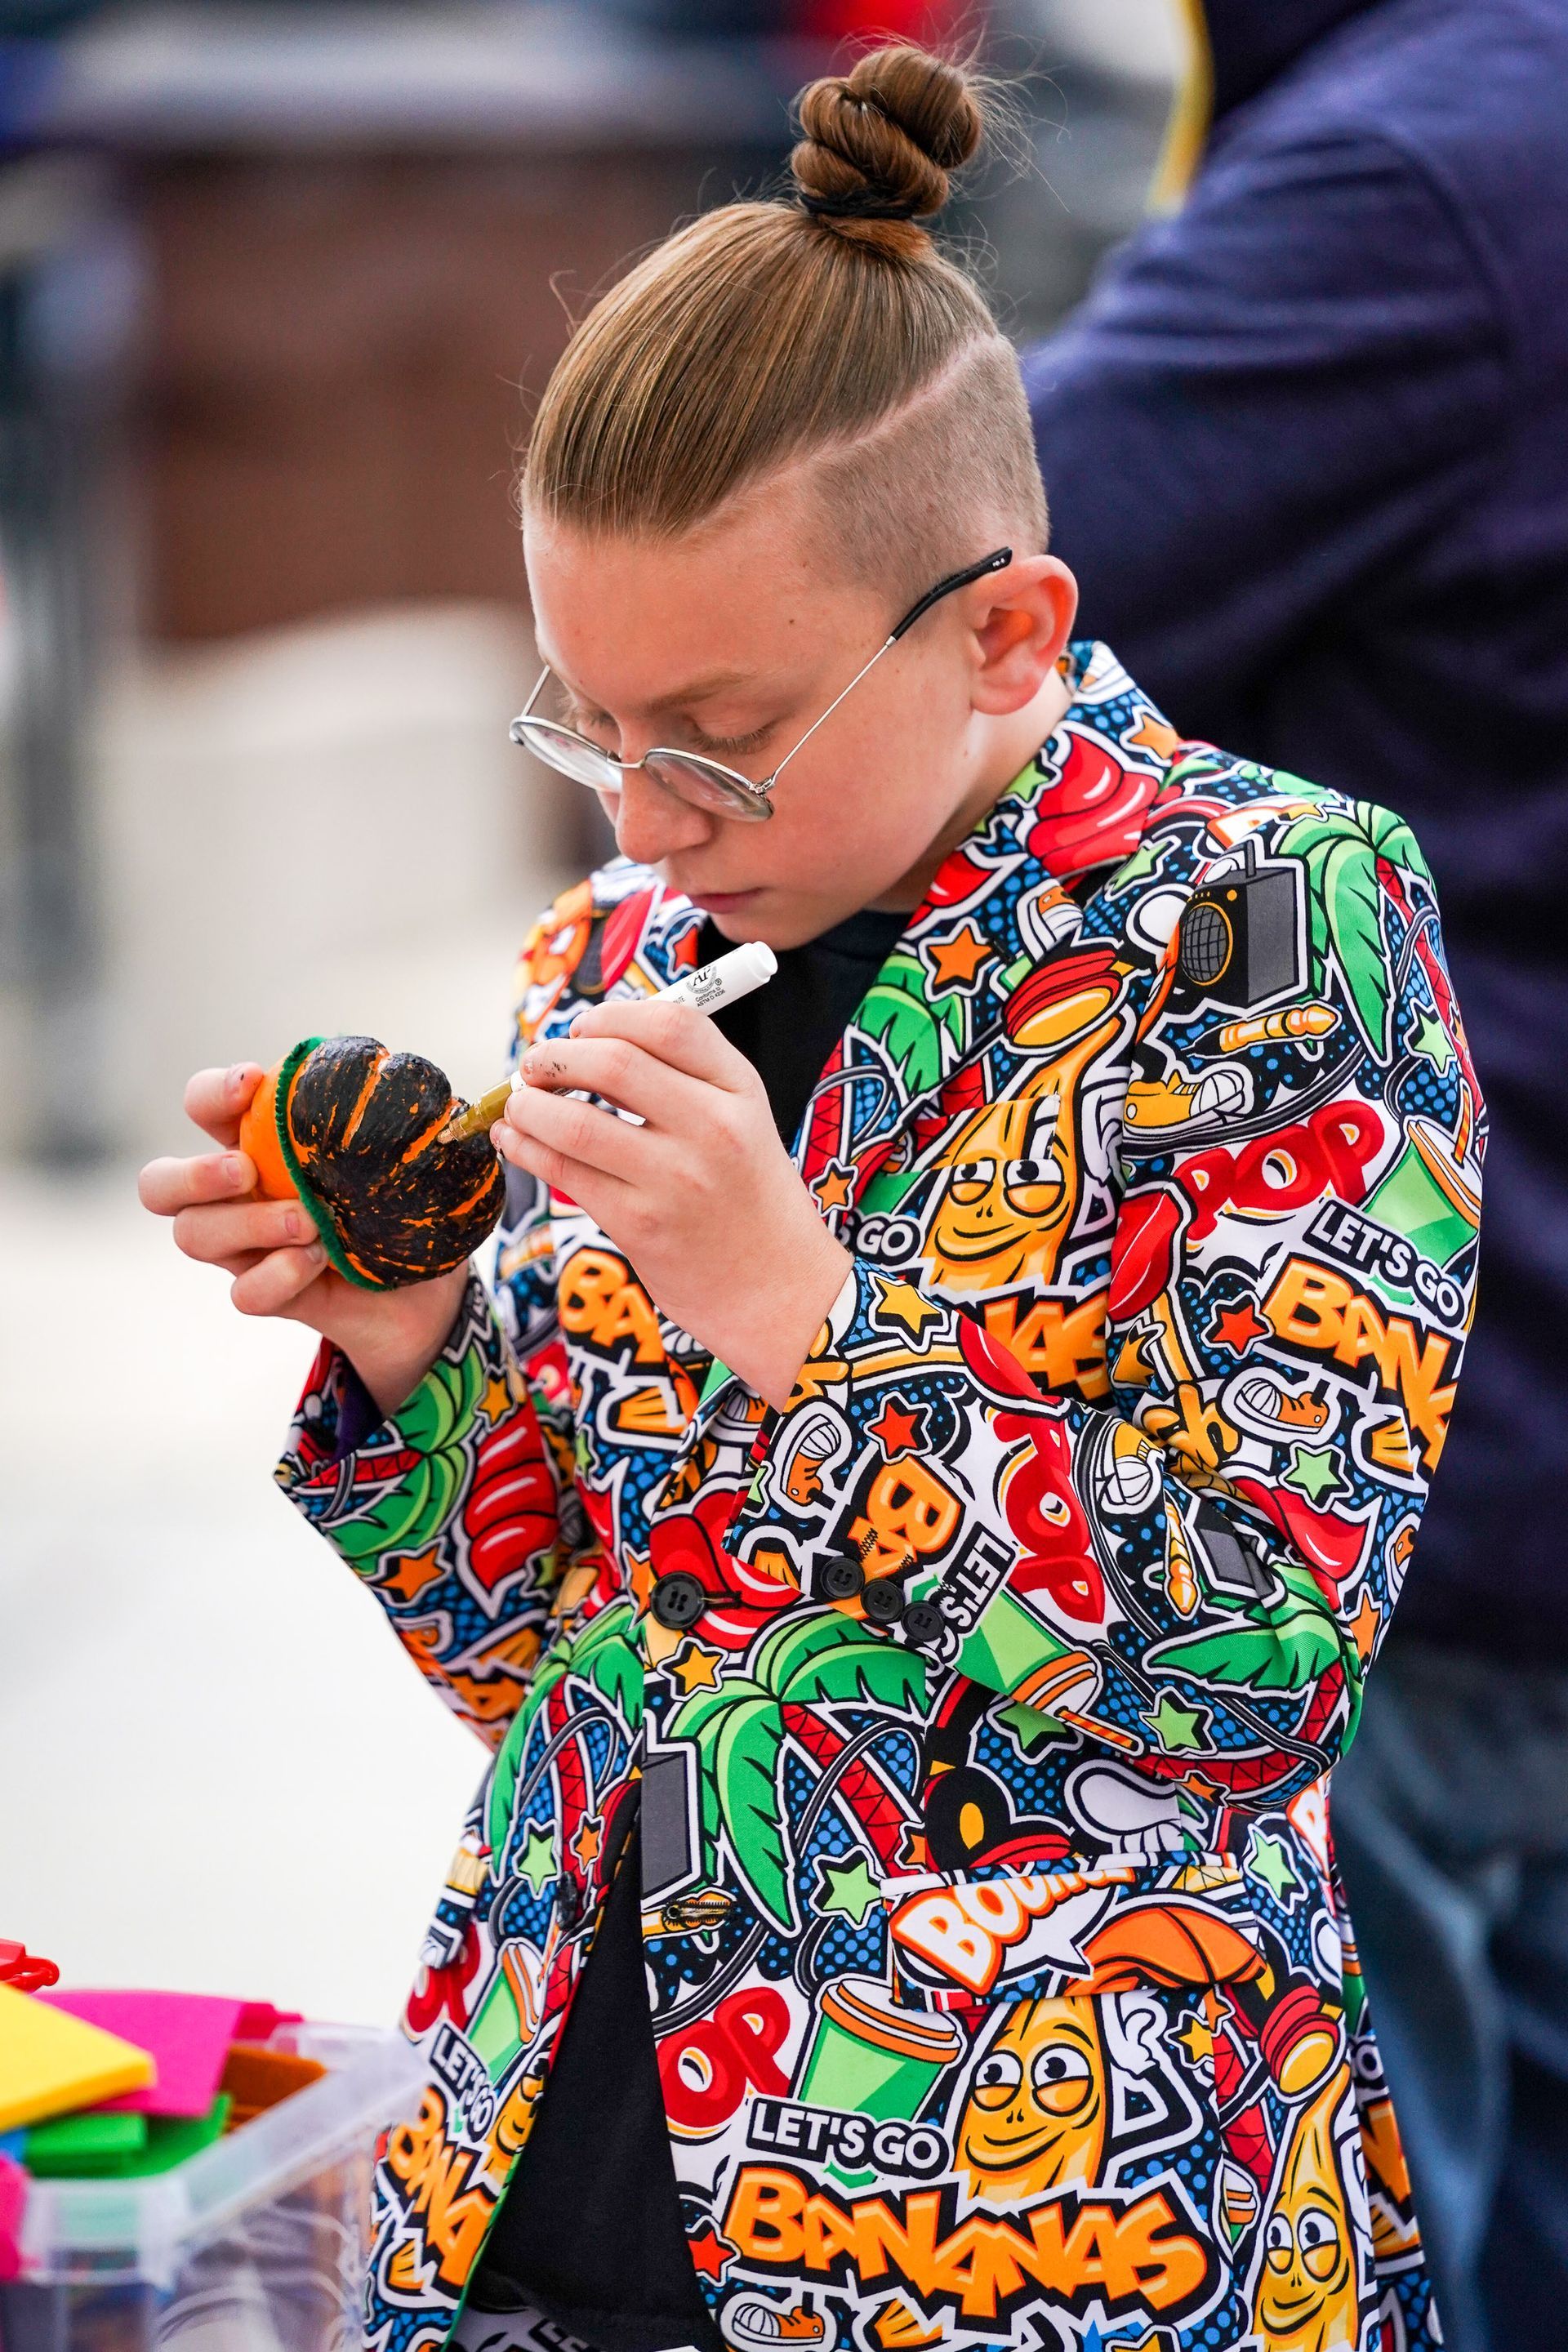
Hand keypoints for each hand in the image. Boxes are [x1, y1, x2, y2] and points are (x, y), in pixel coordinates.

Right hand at [138, 1063, 468, 1418]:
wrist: (427, 1290)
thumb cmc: (402, 1204)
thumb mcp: (400, 1153)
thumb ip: (388, 1115)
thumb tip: (407, 1077)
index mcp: (257, 1142)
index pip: (204, 1106)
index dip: (212, 1092)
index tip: (252, 1083)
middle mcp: (236, 1195)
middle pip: (158, 1185)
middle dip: (192, 1173)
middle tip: (246, 1170)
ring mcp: (246, 1249)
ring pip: (194, 1236)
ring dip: (247, 1224)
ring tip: (308, 1221)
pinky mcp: (271, 1295)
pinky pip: (244, 1293)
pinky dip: (276, 1275)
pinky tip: (316, 1261)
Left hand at [495, 1000, 850, 1408]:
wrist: (779, 1291)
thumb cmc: (749, 1199)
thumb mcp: (742, 1120)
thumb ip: (683, 1077)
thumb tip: (591, 1043)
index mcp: (740, 1090)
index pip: (671, 1024)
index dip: (612, 1016)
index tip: (583, 1028)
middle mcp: (712, 1128)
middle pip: (613, 1062)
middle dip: (555, 1056)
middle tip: (535, 1065)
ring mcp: (674, 1179)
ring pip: (574, 1121)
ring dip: (528, 1105)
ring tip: (518, 1104)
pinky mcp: (639, 1225)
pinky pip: (564, 1172)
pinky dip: (526, 1149)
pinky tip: (516, 1141)